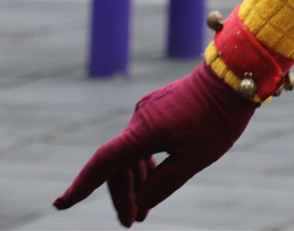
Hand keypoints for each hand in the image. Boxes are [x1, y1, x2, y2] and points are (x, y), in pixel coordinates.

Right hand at [55, 61, 255, 223]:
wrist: (232, 77)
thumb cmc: (217, 119)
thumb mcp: (195, 159)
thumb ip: (164, 183)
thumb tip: (141, 202)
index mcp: (144, 132)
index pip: (103, 163)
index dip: (81, 187)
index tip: (61, 204)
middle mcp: (139, 120)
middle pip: (118, 165)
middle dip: (122, 196)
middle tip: (130, 223)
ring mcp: (147, 113)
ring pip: (130, 155)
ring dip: (133, 184)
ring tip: (140, 213)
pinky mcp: (157, 110)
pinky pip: (141, 143)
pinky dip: (143, 166)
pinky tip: (149, 185)